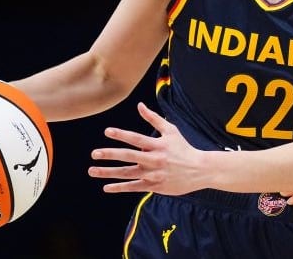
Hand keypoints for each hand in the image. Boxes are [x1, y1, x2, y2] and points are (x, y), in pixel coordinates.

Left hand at [88, 102, 204, 195]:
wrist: (200, 170)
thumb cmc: (183, 148)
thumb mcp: (171, 131)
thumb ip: (153, 118)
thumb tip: (139, 105)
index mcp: (158, 145)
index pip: (137, 139)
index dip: (122, 135)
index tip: (107, 131)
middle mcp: (154, 160)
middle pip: (129, 157)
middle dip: (110, 155)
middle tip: (95, 153)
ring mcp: (153, 174)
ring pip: (128, 173)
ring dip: (108, 173)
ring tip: (92, 170)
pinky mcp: (154, 186)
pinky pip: (134, 187)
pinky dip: (120, 187)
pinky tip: (106, 187)